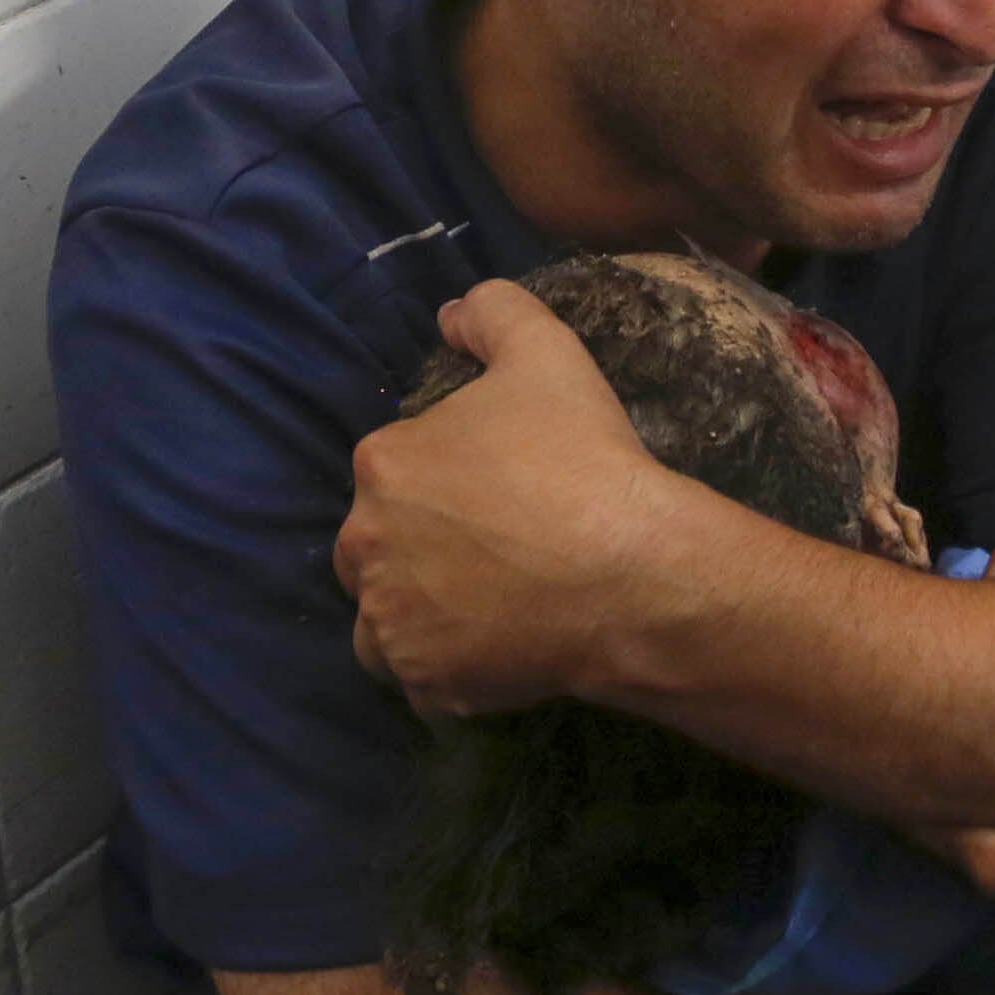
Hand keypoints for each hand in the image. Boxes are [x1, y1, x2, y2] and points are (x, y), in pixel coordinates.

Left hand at [335, 282, 694, 714]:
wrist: (631, 575)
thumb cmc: (586, 462)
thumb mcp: (548, 354)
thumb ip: (494, 313)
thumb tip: (453, 312)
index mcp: (382, 465)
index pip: (393, 473)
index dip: (445, 482)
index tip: (499, 493)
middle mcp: (364, 546)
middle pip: (373, 550)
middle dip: (417, 551)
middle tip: (494, 554)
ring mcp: (391, 622)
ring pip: (385, 619)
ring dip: (418, 615)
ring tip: (485, 612)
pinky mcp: (424, 682)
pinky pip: (421, 682)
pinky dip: (448, 671)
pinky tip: (498, 654)